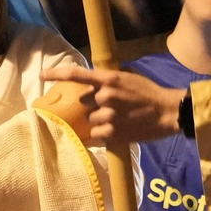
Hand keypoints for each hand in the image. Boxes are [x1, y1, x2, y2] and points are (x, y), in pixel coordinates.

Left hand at [39, 64, 182, 144]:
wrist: (168, 112)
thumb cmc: (150, 93)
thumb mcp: (129, 77)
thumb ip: (109, 79)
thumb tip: (92, 82)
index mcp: (109, 79)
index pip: (76, 74)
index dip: (56, 74)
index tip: (42, 76)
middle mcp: (105, 96)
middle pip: (83, 101)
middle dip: (92, 104)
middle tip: (109, 107)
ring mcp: (108, 116)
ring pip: (89, 120)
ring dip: (98, 121)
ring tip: (117, 120)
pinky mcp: (112, 133)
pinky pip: (94, 136)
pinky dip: (99, 135)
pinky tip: (112, 133)